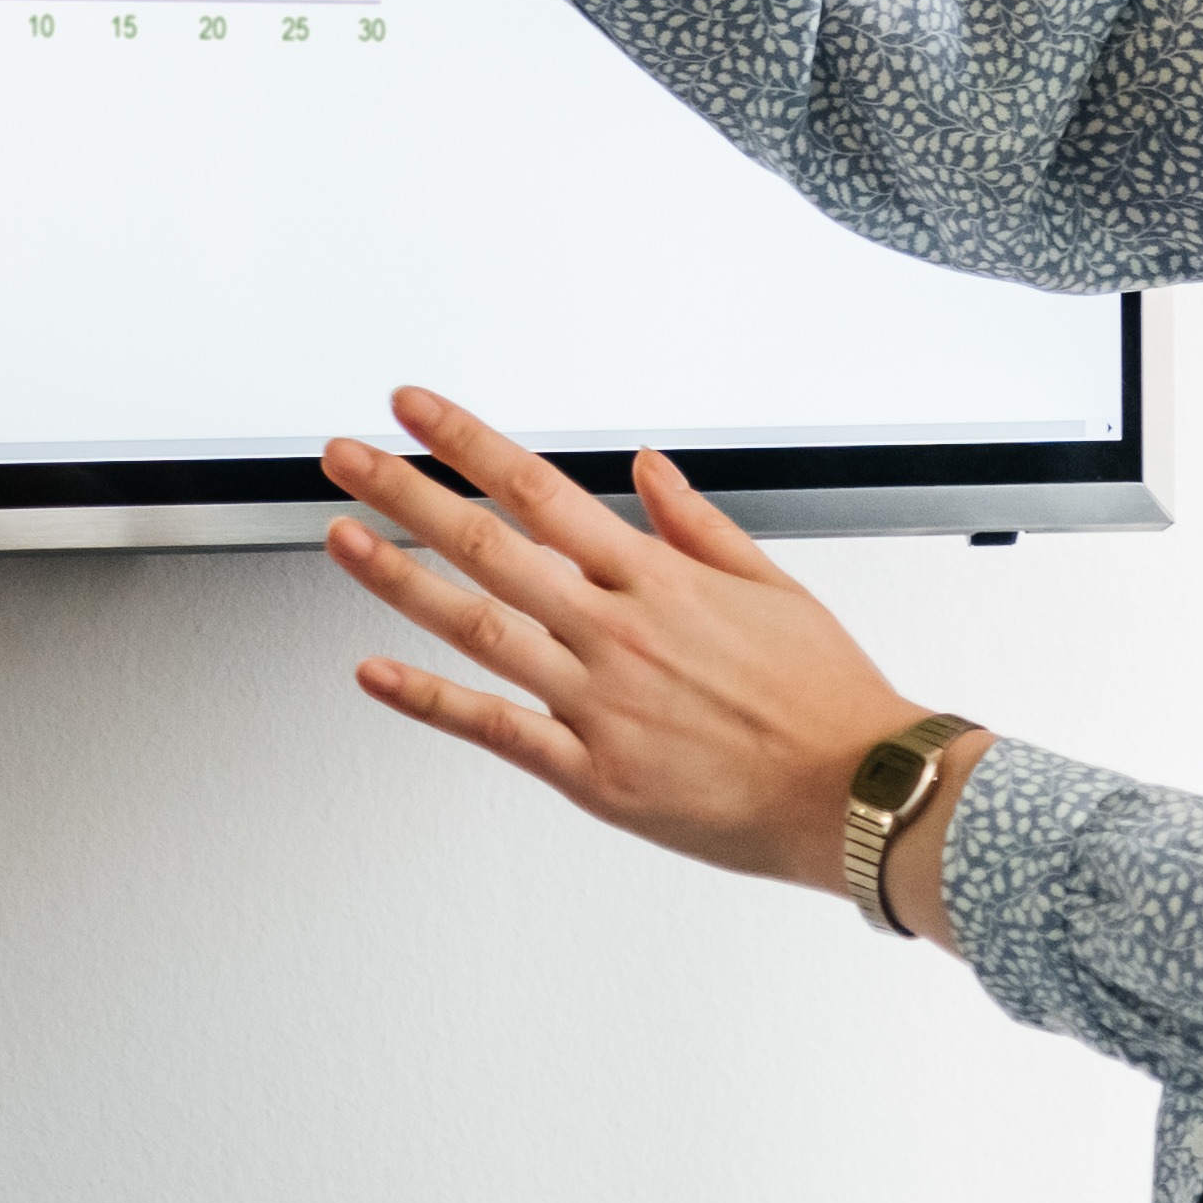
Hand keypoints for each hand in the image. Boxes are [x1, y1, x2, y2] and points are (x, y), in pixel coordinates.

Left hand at [321, 386, 964, 937]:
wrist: (861, 792)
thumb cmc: (826, 698)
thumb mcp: (773, 586)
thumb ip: (697, 523)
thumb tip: (646, 469)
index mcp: (659, 579)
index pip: (540, 489)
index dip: (467, 443)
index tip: (415, 411)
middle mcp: (620, 631)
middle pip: (489, 544)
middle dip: (405, 493)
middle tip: (344, 459)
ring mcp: (601, 703)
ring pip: (479, 627)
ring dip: (399, 579)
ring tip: (341, 538)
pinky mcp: (595, 776)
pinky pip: (496, 729)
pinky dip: (430, 700)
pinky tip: (375, 672)